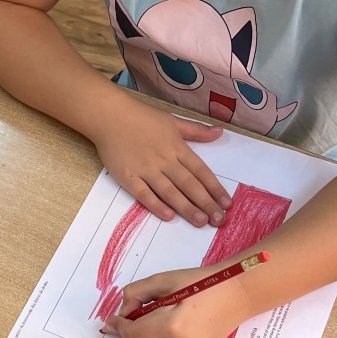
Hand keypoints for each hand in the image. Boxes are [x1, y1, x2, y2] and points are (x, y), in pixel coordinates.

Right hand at [92, 100, 230, 226]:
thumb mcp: (172, 121)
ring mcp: (146, 170)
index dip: (215, 188)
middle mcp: (165, 160)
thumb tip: (220, 132)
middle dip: (206, 203)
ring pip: (170, 192)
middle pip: (189, 185)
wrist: (109, 115)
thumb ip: (196, 131)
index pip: (201, 171)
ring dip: (187, 208)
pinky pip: (144, 194)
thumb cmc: (141, 117)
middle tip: (219, 220)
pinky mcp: (128, 177)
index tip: (227, 203)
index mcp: (177, 147)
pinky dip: (156, 205)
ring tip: (201, 221)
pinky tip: (169, 216)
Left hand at [102, 264, 250, 337]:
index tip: (115, 316)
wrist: (238, 293)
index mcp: (172, 326)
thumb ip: (136, 293)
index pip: (132, 334)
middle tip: (128, 317)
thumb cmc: (202, 282)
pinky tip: (162, 322)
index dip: (119, 325)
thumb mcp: (164, 280)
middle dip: (127, 335)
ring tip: (149, 316)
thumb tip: (122, 312)